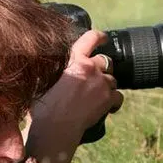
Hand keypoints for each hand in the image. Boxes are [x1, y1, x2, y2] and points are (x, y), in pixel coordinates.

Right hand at [25, 30, 123, 162]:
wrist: (55, 126)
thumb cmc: (44, 106)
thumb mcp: (44, 80)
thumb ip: (54, 71)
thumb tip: (52, 70)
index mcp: (74, 60)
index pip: (90, 39)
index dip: (99, 36)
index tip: (104, 38)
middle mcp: (91, 68)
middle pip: (105, 61)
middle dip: (101, 69)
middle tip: (93, 80)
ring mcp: (102, 84)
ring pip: (112, 79)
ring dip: (107, 85)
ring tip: (96, 96)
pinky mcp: (108, 100)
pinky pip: (118, 97)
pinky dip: (114, 102)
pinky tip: (108, 108)